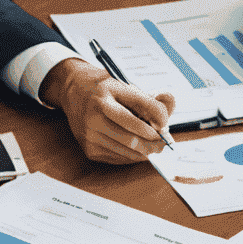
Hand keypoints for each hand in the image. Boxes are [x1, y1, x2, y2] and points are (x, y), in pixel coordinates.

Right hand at [42, 58, 176, 164]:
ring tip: (155, 147)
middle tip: (165, 142)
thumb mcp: (126, 85)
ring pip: (128, 151)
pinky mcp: (89, 149)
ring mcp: (90, 134)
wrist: (74, 93)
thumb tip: (168, 107)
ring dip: (146, 151)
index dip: (160, 117)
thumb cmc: (106, 90)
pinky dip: (133, 155)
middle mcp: (94, 115)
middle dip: (155, 142)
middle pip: (134, 136)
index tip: (166, 123)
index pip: (142, 107)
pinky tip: (137, 149)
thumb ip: (151, 98)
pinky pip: (118, 158)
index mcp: (106, 94)